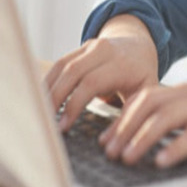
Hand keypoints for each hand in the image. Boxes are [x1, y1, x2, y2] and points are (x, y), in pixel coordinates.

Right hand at [44, 15, 158, 131]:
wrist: (138, 46)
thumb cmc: (141, 75)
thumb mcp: (146, 91)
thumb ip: (134, 111)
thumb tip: (116, 140)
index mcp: (121, 64)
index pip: (91, 83)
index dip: (74, 105)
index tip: (63, 127)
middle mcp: (104, 50)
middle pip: (72, 72)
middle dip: (56, 99)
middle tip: (46, 123)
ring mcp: (90, 46)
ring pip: (62, 66)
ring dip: (48, 90)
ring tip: (40, 114)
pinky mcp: (79, 48)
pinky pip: (59, 63)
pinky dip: (48, 81)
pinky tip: (41, 99)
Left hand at [98, 72, 186, 167]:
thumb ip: (176, 110)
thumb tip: (145, 130)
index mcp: (181, 92)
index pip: (143, 99)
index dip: (120, 118)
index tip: (104, 138)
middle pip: (147, 106)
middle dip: (123, 128)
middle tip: (108, 151)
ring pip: (164, 119)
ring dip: (141, 139)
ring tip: (126, 158)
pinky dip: (175, 148)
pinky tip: (161, 161)